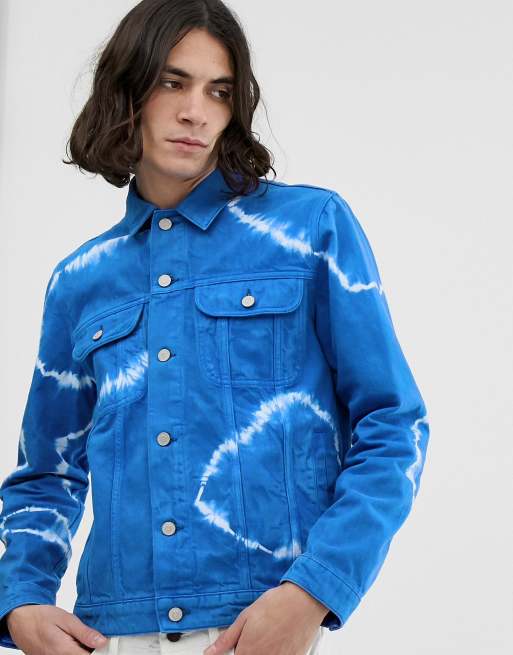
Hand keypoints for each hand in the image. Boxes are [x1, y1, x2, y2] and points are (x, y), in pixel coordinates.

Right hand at [6, 604, 108, 653]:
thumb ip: (84, 633)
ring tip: (78, 638)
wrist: (20, 621)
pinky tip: (71, 642)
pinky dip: (71, 651)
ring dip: (80, 650)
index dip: (99, 651)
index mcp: (63, 651)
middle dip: (89, 650)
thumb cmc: (41, 617)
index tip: (102, 642)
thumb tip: (102, 642)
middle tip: (90, 638)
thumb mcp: (66, 619)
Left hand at [203, 581, 327, 654]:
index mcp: (247, 652)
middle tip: (255, 639)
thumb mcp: (245, 617)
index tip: (239, 647)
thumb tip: (210, 652)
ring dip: (262, 651)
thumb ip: (227, 639)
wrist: (303, 601)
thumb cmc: (276, 605)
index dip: (236, 653)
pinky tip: (279, 641)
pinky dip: (277, 652)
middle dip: (249, 651)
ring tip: (267, 638)